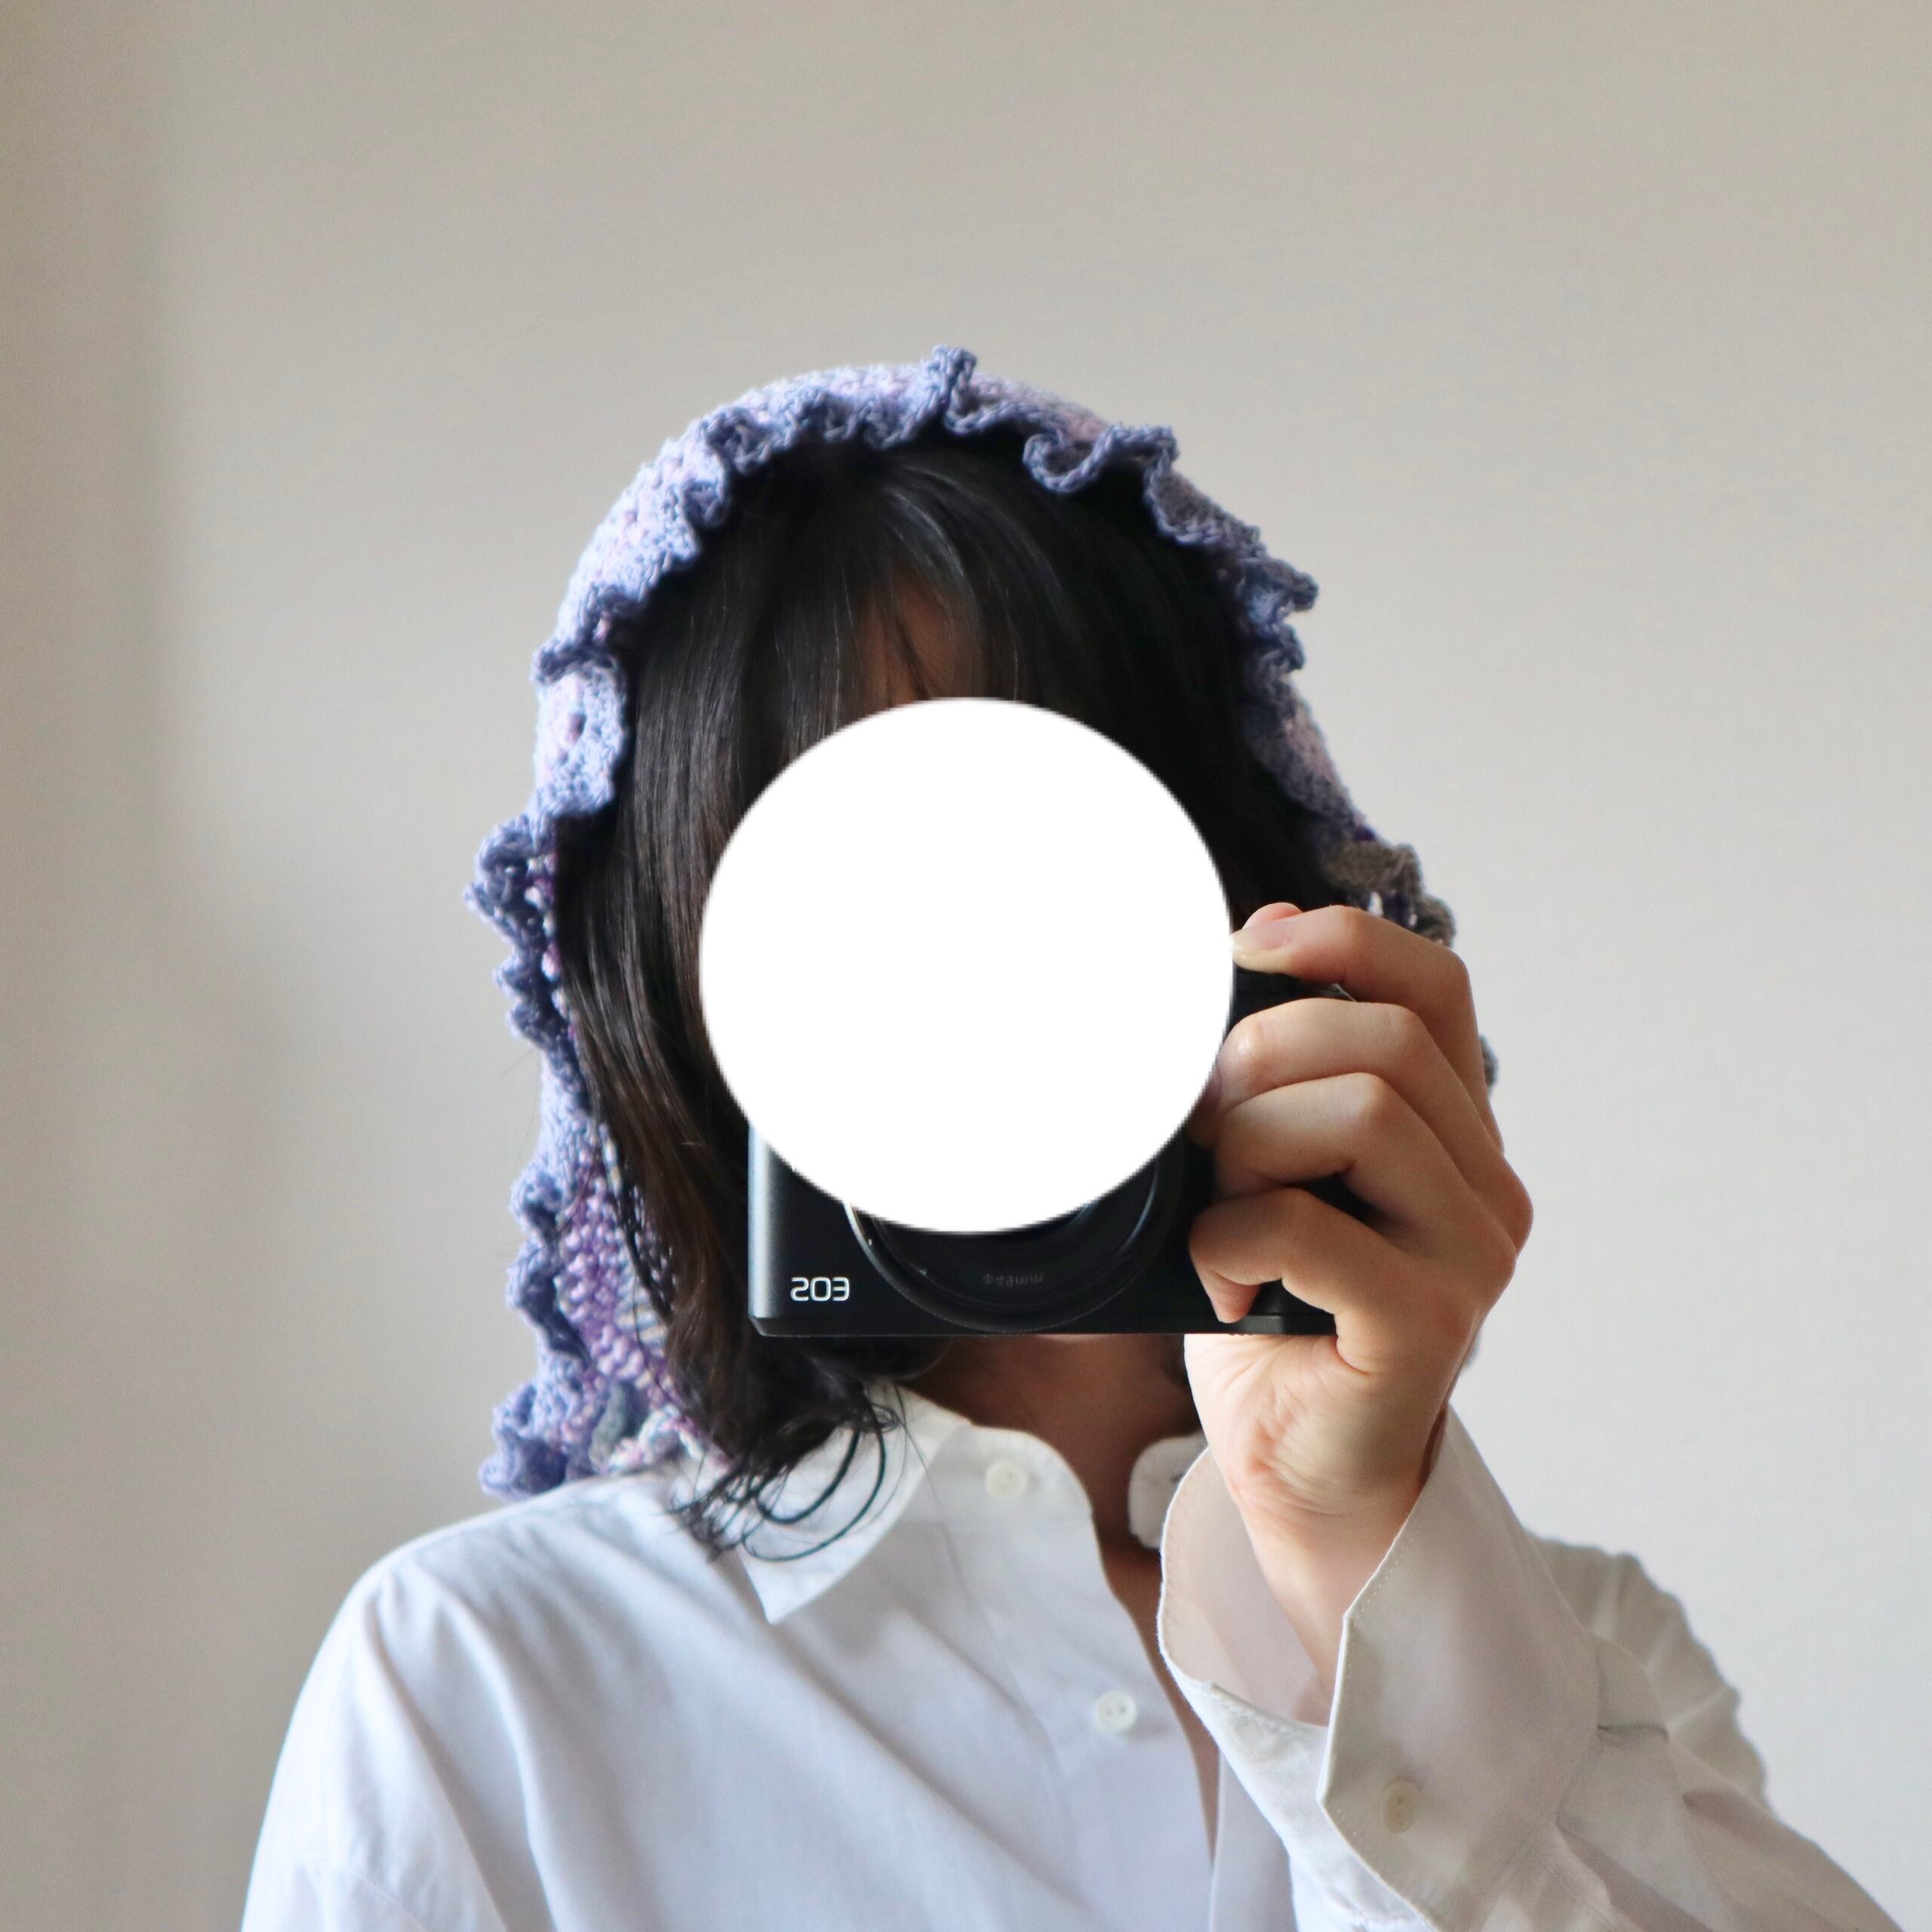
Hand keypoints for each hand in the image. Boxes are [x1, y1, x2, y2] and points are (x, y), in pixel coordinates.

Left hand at [1181, 901, 1533, 1702]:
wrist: (1298, 1471)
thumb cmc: (1274, 1318)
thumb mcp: (1270, 1177)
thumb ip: (1275, 1095)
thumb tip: (1215, 986)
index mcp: (1450, 1132)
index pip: (1435, 988)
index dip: (1343, 941)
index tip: (1248, 948)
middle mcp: (1482, 1184)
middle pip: (1383, 1043)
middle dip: (1262, 1058)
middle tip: (1204, 1130)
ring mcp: (1468, 1255)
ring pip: (1361, 1114)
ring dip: (1249, 1148)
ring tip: (1221, 1211)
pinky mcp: (1426, 1324)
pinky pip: (1309, 1228)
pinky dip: (1233, 1240)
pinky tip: (1225, 1286)